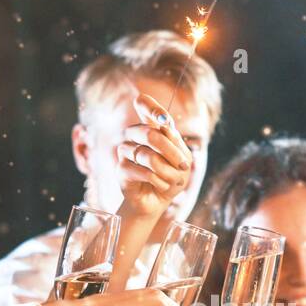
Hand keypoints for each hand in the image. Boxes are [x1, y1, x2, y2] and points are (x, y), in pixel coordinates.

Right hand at [116, 93, 193, 222]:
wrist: (157, 201)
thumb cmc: (170, 177)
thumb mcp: (182, 159)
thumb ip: (175, 142)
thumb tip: (165, 127)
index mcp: (150, 126)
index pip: (143, 104)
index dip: (152, 107)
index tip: (164, 120)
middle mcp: (134, 134)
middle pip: (151, 133)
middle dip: (172, 152)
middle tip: (184, 166)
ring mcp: (125, 151)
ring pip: (147, 155)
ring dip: (167, 171)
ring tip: (175, 180)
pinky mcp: (121, 169)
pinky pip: (142, 172)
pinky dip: (158, 181)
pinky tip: (162, 185)